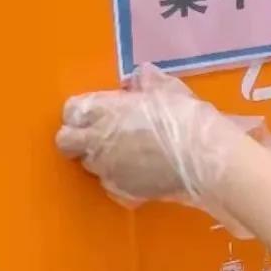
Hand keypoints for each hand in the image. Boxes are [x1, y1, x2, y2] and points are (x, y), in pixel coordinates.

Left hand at [56, 66, 251, 223]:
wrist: (204, 160)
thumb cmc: (185, 118)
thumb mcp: (169, 90)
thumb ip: (148, 82)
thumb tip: (139, 78)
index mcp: (105, 111)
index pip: (70, 110)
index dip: (80, 111)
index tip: (96, 110)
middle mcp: (97, 142)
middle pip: (66, 142)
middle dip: (76, 137)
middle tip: (100, 133)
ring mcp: (106, 171)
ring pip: (88, 164)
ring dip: (100, 157)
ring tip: (127, 152)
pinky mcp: (121, 193)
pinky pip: (110, 184)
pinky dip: (119, 178)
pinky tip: (140, 172)